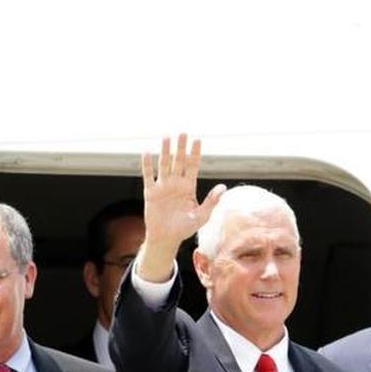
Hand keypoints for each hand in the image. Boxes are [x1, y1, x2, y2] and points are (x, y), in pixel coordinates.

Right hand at [135, 133, 225, 280]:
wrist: (165, 239)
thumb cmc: (184, 229)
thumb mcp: (201, 216)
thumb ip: (212, 201)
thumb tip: (223, 187)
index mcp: (188, 187)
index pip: (192, 166)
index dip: (195, 153)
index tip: (198, 140)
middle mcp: (176, 183)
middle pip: (179, 161)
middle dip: (181, 147)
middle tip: (183, 132)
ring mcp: (163, 187)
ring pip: (164, 164)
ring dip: (165, 151)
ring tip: (167, 136)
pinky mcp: (151, 192)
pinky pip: (148, 176)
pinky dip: (147, 165)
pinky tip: (147, 153)